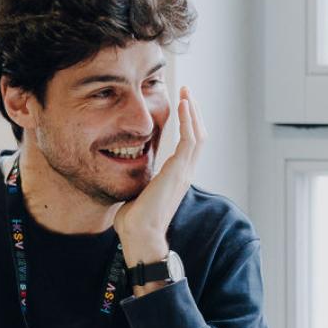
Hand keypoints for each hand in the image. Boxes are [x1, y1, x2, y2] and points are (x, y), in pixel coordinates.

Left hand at [114, 88, 202, 269]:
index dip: (188, 123)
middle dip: (193, 112)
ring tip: (186, 93)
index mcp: (178, 176)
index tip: (181, 105)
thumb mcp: (139, 190)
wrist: (139, 234)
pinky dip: (188, 120)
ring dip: (193, 111)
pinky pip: (189, 139)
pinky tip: (183, 105)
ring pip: (198, 134)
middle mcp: (186, 172)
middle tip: (186, 92)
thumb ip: (141, 177)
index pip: (190, 143)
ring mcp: (184, 171)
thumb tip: (127, 168)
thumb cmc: (135, 219)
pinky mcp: (179, 171)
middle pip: (199, 135)